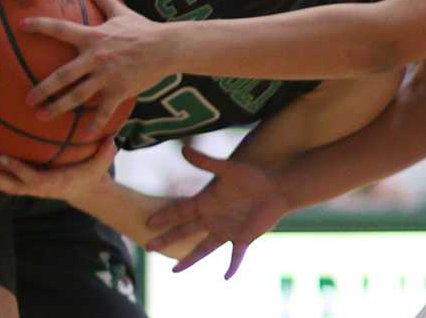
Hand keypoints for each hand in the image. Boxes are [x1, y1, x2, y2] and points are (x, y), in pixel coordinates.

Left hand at [0, 138, 116, 203]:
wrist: (86, 192)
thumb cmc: (92, 175)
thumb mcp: (102, 164)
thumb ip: (106, 152)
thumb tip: (112, 139)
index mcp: (54, 183)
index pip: (32, 178)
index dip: (17, 169)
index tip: (4, 157)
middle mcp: (39, 188)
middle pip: (12, 185)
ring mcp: (32, 188)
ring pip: (7, 185)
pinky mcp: (29, 185)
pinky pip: (9, 182)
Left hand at [24, 0, 168, 134]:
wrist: (167, 46)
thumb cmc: (144, 29)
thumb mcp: (122, 12)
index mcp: (94, 37)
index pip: (62, 30)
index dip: (40, 26)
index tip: (22, 26)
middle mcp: (96, 58)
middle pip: (62, 76)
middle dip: (42, 89)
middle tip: (27, 99)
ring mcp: (107, 76)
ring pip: (76, 96)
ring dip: (57, 108)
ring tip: (41, 117)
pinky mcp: (119, 90)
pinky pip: (103, 111)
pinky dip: (93, 124)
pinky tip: (84, 135)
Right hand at [146, 146, 290, 278]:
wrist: (277, 188)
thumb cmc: (252, 177)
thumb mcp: (228, 169)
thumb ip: (205, 161)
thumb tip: (182, 148)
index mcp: (207, 201)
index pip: (180, 211)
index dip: (165, 217)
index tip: (148, 222)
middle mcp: (213, 217)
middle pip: (185, 231)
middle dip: (167, 238)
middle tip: (148, 246)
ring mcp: (226, 229)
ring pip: (203, 248)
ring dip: (190, 260)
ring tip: (175, 270)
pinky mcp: (242, 238)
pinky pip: (235, 256)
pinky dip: (232, 266)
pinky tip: (226, 277)